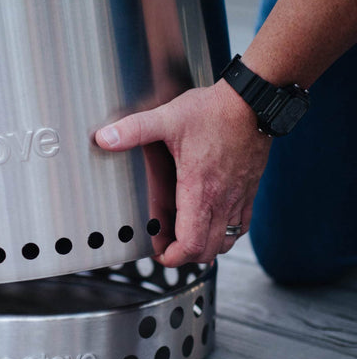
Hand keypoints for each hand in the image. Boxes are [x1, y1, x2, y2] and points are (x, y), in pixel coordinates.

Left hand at [94, 79, 272, 266]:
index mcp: (199, 190)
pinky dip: (225, 232)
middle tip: (166, 246)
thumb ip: (134, 130)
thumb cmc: (214, 111)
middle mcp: (222, 199)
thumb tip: (104, 138)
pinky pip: (240, 225)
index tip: (157, 251)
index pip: (190, 245)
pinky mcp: (249, 190)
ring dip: (205, 246)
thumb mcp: (168, 118)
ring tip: (185, 236)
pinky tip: (210, 220)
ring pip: (226, 242)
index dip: (171, 257)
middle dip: (184, 256)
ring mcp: (238, 197)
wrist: (254, 102)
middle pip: (207, 251)